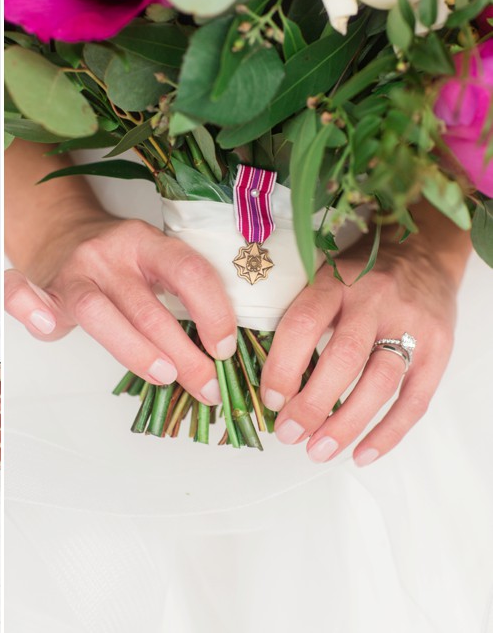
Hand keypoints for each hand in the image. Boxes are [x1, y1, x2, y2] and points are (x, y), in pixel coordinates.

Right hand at [5, 217, 237, 404]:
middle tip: (206, 384)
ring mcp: (73, 273)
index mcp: (144, 243)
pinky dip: (27, 307)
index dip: (212, 310)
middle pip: (146, 306)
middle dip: (182, 353)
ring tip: (165, 376)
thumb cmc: (116, 261)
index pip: (186, 271)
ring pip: (97, 312)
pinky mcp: (41, 291)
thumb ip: (181, 292)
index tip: (224, 348)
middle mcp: (108, 255)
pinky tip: (44, 324)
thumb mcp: (153, 262)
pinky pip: (22, 292)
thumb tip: (226, 350)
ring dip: (135, 350)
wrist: (61, 233)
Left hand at [262, 221, 464, 465]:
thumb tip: (266, 379)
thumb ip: (298, 317)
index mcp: (336, 282)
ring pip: (380, 382)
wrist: (423, 251)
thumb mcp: (322, 277)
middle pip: (344, 358)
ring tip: (318, 450)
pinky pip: (415, 399)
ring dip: (347, 423)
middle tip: (289, 434)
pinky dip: (388, 432)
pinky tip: (362, 454)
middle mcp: (374, 301)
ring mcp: (411, 325)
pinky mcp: (439, 348)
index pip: (303, 325)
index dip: (283, 367)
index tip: (270, 400)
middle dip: (313, 403)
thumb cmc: (359, 274)